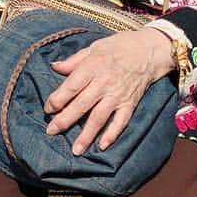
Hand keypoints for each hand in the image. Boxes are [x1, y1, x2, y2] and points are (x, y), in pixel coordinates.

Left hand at [44, 29, 174, 153]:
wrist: (148, 51)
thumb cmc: (119, 46)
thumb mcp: (94, 47)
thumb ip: (74, 60)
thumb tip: (54, 67)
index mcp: (93, 66)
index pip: (72, 86)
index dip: (58, 99)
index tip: (48, 109)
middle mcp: (104, 82)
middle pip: (82, 104)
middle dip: (65, 119)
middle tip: (51, 131)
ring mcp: (117, 95)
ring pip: (99, 117)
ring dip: (86, 135)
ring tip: (75, 150)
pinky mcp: (130, 104)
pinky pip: (120, 122)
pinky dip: (112, 135)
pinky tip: (102, 146)